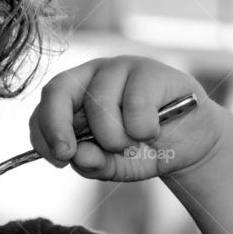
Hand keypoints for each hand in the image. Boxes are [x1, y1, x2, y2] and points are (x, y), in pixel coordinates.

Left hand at [29, 55, 225, 180]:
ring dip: (114, 138)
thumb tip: (77, 156)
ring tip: (133, 142)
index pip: (44, 107)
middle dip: (57, 127)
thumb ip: (91, 163)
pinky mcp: (151, 70)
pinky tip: (153, 130)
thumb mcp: (112, 165)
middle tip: (69, 154)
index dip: (43, 133)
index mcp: (75, 96)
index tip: (58, 159)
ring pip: (99, 104)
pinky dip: (143, 129)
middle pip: (58, 90)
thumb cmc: (143, 149)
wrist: (189, 144)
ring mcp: (121, 68)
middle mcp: (92, 76)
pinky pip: (135, 104)